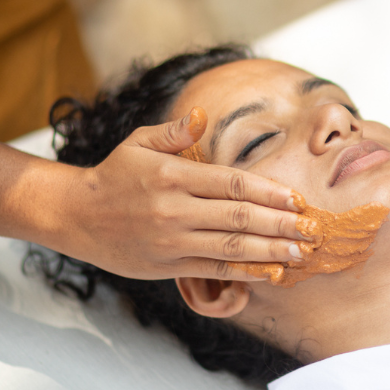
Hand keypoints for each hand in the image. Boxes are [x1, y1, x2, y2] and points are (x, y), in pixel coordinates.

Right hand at [50, 111, 315, 280]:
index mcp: (174, 175)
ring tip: (302, 252)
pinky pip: (214, 270)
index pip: (233, 183)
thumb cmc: (114, 175)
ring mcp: (173, 241)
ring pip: (231, 247)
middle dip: (282, 224)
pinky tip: (272, 271)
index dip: (270, 192)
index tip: (298, 198)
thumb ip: (174, 131)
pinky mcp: (168, 266)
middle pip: (240, 217)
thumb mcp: (139, 142)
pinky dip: (246, 272)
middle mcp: (176, 209)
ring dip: (272, 251)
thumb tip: (200, 117)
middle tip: (314, 229)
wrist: (75, 215)